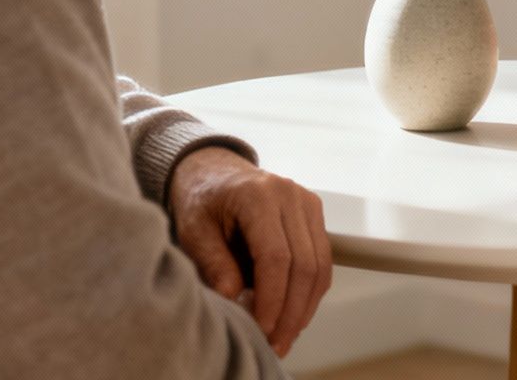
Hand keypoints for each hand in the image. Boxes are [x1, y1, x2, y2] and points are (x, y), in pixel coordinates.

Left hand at [168, 147, 332, 356]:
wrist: (214, 173)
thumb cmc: (201, 202)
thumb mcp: (194, 232)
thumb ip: (214, 263)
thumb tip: (234, 298)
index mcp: (258, 195)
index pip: (276, 256)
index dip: (273, 298)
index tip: (262, 327)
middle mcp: (290, 195)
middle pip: (305, 263)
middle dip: (292, 310)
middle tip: (276, 343)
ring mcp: (307, 202)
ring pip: (320, 265)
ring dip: (305, 306)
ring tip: (285, 336)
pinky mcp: (314, 214)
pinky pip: (322, 259)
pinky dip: (311, 291)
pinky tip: (293, 314)